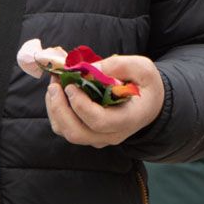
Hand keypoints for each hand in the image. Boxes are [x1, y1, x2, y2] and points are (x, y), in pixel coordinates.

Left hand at [44, 54, 164, 147]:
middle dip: (60, 108)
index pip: (99, 121)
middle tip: (55, 84)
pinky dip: (56, 110)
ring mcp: (98, 137)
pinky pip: (64, 127)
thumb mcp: (141, 68)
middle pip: (77, 133)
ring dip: (55, 108)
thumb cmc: (146, 85)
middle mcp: (111, 134)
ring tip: (55, 83)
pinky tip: (58, 91)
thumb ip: (118, 66)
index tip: (72, 85)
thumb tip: (88, 69)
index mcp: (128, 119)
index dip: (81, 105)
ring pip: (67, 131)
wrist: (149, 103)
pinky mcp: (87, 133)